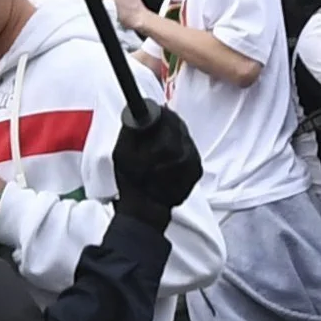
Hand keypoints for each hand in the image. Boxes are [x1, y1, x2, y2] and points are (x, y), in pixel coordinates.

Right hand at [107, 104, 202, 218]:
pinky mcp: (198, 171)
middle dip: (167, 125)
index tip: (154, 113)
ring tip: (159, 149)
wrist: (146, 210)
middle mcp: (184, 151)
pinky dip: (180, 152)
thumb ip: (132, 128)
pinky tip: (168, 160)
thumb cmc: (132, 183)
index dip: (161, 114)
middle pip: (179, 126)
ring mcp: (193, 162)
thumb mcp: (122, 152)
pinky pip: (190, 152)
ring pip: (185, 138)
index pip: (168, 118)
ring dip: (174, 138)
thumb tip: (139, 111)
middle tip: (155, 128)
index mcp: (166, 145)